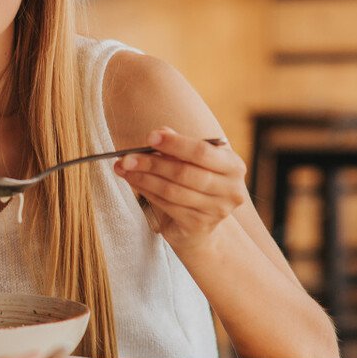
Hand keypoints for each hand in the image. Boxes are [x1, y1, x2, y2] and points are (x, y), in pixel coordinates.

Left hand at [113, 127, 248, 251]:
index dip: (175, 144)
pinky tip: (134, 182)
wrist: (201, 224)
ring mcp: (215, 210)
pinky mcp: (198, 225)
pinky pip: (166, 205)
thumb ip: (179, 144)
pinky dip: (146, 191)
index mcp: (233, 166)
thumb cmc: (195, 182)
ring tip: (124, 168)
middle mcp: (230, 190)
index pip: (202, 152)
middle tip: (126, 157)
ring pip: (172, 190)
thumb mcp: (192, 160)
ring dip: (143, 178)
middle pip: (184, 172)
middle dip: (152, 163)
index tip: (149, 137)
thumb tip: (160, 132)